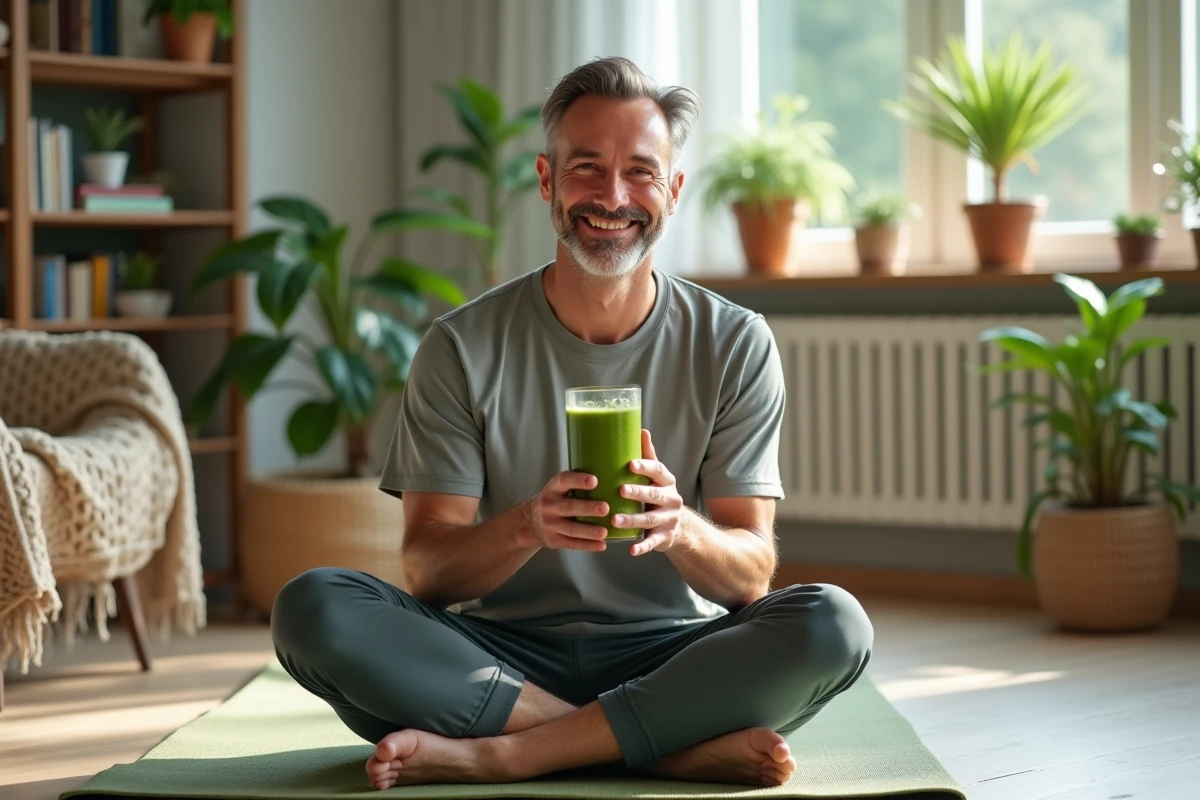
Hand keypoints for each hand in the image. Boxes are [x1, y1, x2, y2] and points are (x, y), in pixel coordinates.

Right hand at [525, 470, 609, 551]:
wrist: (531, 522)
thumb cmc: (556, 500)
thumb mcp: (559, 489)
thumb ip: (577, 484)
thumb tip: (612, 475)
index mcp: (552, 489)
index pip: (563, 481)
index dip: (578, 480)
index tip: (594, 480)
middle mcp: (549, 506)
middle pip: (569, 507)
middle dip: (588, 508)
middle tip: (605, 508)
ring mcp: (550, 525)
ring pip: (571, 529)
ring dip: (589, 531)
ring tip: (605, 532)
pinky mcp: (554, 541)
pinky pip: (572, 544)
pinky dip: (588, 545)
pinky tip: (602, 544)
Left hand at [615, 430, 683, 555]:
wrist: (679, 527)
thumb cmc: (659, 495)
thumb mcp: (657, 477)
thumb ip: (648, 456)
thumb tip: (641, 429)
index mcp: (667, 482)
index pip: (659, 471)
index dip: (646, 467)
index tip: (630, 464)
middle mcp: (671, 499)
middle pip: (654, 495)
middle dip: (638, 493)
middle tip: (620, 490)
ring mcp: (669, 520)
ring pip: (650, 519)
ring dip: (632, 520)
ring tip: (615, 520)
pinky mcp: (665, 537)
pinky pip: (653, 542)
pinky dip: (643, 547)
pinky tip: (631, 550)